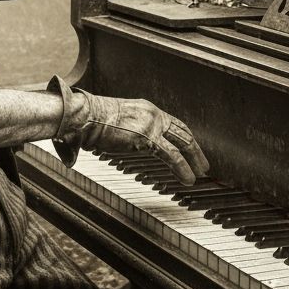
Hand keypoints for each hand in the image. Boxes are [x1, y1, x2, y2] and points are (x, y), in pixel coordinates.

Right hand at [60, 89, 209, 185]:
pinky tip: (187, 178)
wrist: (86, 116)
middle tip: (203, 162)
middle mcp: (153, 114)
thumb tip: (125, 141)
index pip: (173, 123)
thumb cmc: (92, 120)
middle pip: (182, 131)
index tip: (190, 147)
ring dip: (194, 159)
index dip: (183, 136)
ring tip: (200, 172)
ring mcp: (152, 125)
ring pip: (182, 142)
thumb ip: (127, 130)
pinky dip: (183, 168)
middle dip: (195, 148)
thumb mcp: (116, 121)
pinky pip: (172, 156)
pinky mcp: (148, 138)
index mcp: (147, 109)